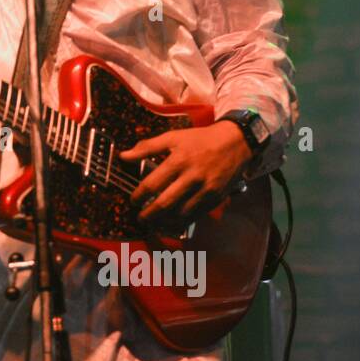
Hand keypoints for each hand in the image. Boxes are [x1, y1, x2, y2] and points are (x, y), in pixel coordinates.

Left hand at [119, 121, 253, 222]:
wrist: (235, 142)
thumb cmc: (200, 139)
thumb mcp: (173, 137)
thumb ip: (147, 147)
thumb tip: (123, 156)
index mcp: (179, 160)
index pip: (152, 184)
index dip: (139, 195)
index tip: (133, 200)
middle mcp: (192, 177)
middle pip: (165, 202)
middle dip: (149, 214)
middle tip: (140, 218)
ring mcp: (205, 189)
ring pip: (181, 213)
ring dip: (164, 221)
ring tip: (153, 223)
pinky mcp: (215, 198)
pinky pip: (196, 215)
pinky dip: (181, 222)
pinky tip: (171, 223)